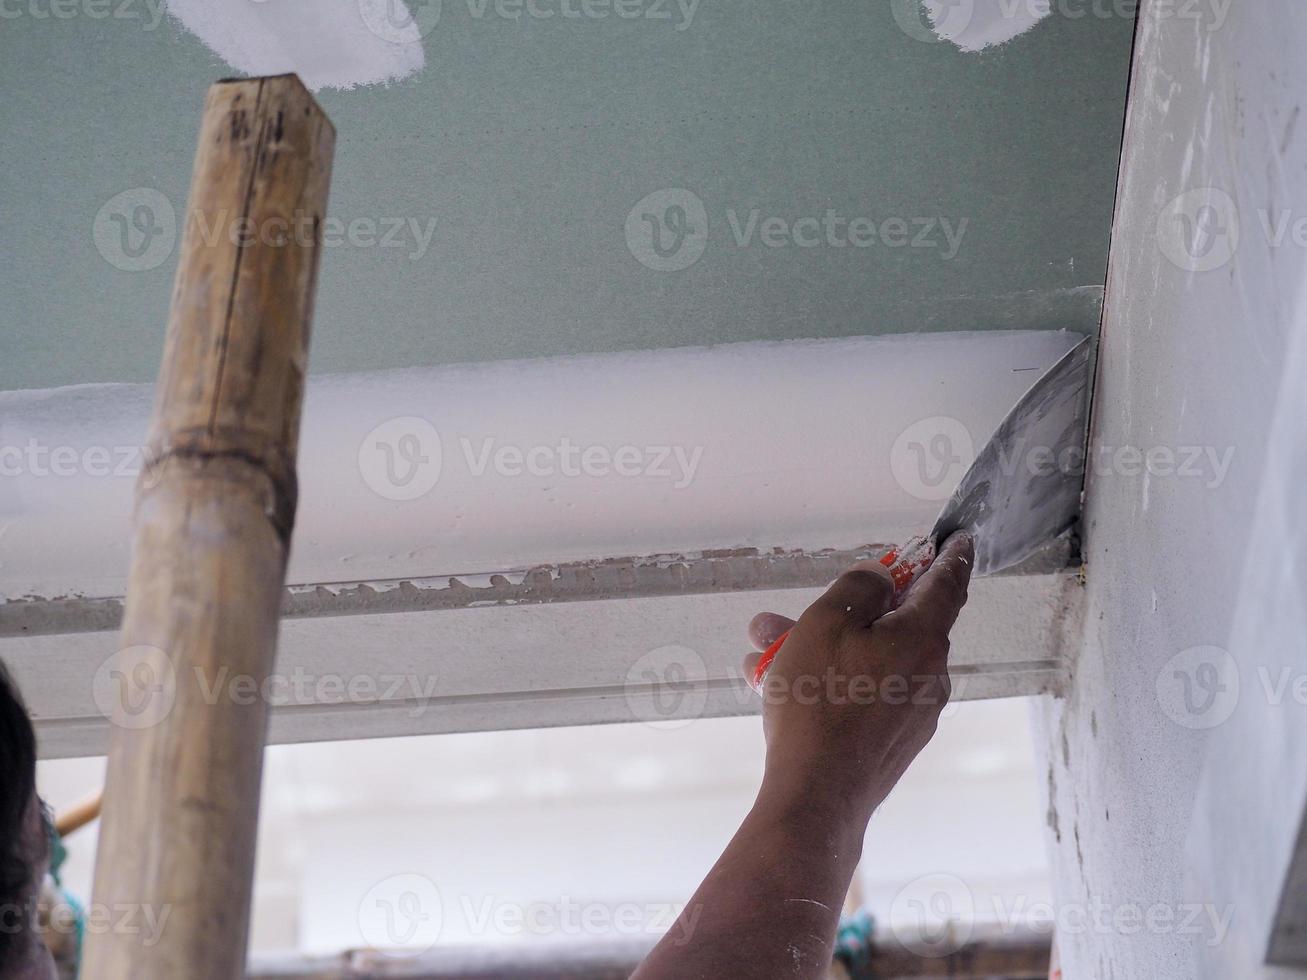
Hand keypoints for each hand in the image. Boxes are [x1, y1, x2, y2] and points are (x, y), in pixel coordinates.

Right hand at [744, 531, 974, 821]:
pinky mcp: (894, 743)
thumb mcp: (826, 622)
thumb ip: (859, 587)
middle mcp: (931, 675)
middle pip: (896, 624)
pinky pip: (866, 694)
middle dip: (848, 611)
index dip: (951, 556)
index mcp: (923, 638)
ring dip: (828, 648)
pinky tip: (782, 687)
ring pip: (872, 661)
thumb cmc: (818, 705)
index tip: (959, 541)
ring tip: (766, 652)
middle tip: (800, 607)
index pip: (948, 583)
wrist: (817, 796)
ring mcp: (915, 713)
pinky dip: (834, 681)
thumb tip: (880, 579)